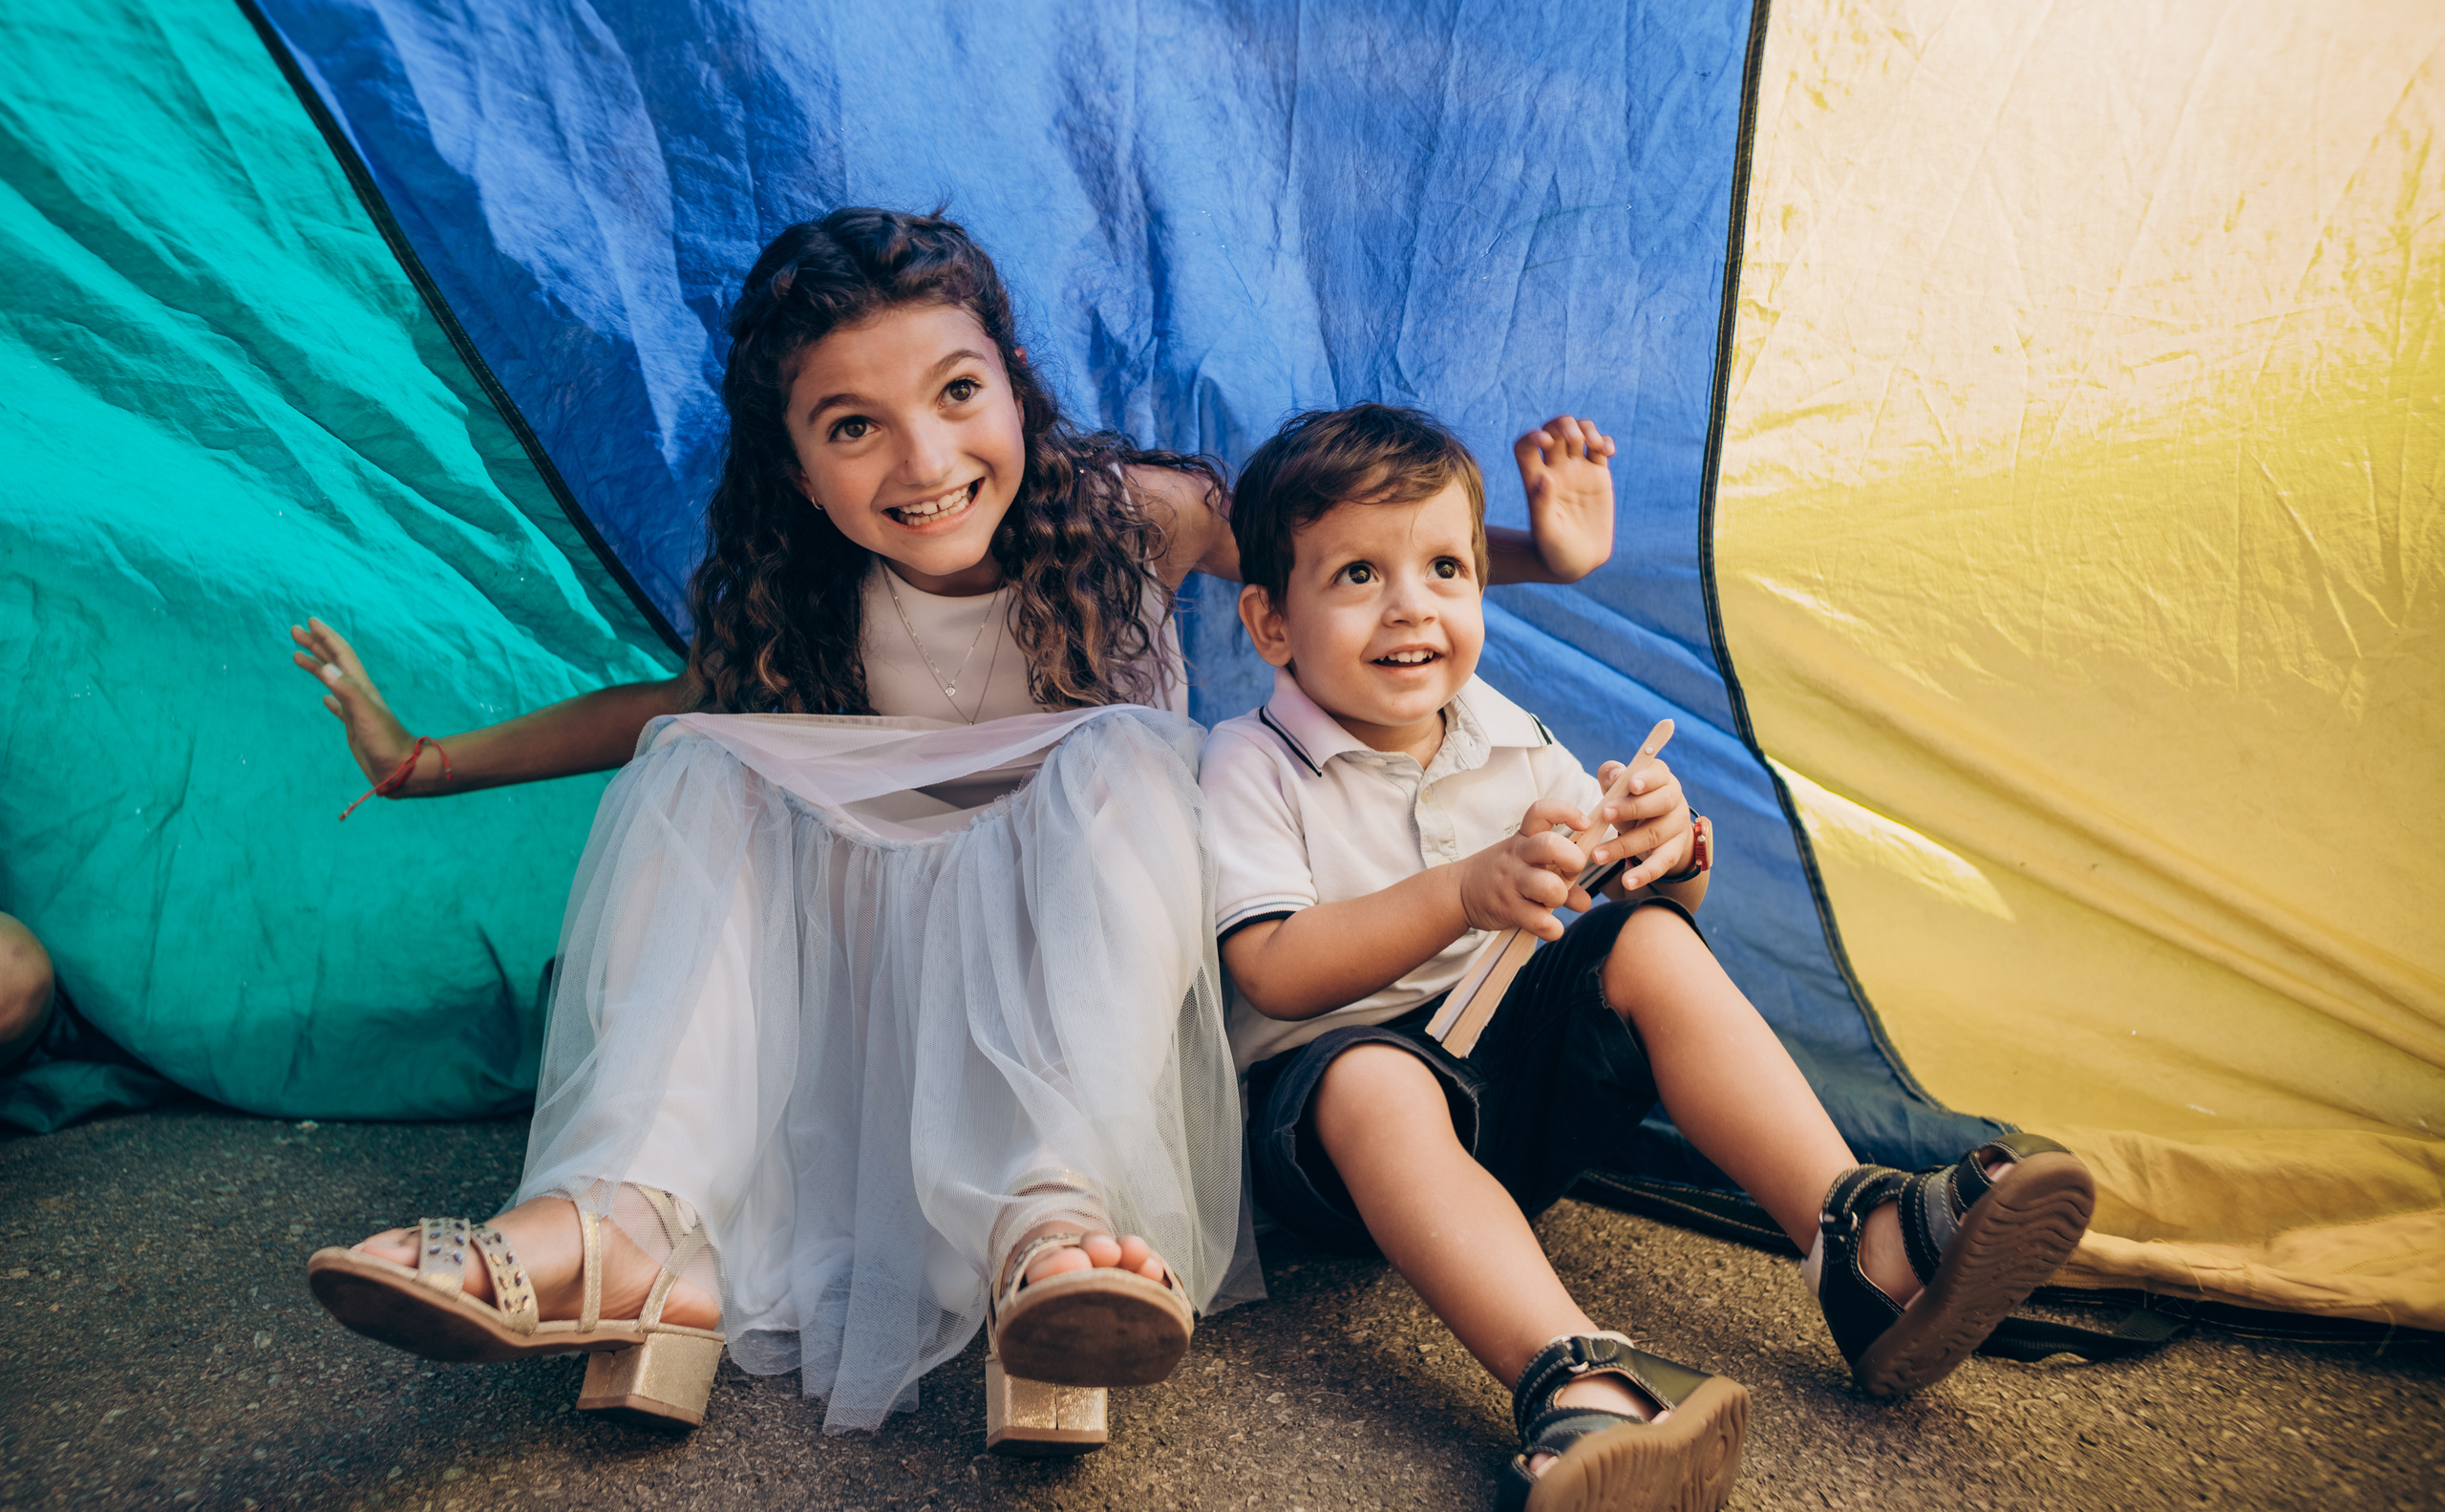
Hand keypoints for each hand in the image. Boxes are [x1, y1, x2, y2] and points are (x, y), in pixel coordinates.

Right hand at [289, 617, 417, 787]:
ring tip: (297, 656)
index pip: (341, 654)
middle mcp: (358, 694)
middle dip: (315, 644)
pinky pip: (339, 707)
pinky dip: (329, 698)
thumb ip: (347, 691)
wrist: (401, 768)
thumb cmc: (385, 742)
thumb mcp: (364, 714)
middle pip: (334, 662)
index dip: (326, 636)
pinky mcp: (355, 726)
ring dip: (317, 666)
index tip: (309, 621)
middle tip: (294, 631)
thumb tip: (326, 668)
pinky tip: (324, 699)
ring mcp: (356, 710)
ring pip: (333, 681)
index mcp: (360, 687)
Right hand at [1457, 799, 1600, 940]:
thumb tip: (1584, 902)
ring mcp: (1512, 883)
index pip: (1541, 812)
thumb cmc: (1501, 875)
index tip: (1583, 824)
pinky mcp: (1509, 910)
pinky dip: (1552, 929)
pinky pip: (1541, 922)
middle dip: (1573, 860)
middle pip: (1551, 845)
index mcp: (1523, 839)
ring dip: (1561, 897)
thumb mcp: (1525, 865)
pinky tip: (1548, 927)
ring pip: (1550, 887)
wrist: (1458, 893)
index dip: (1566, 812)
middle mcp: (1518, 856)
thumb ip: (1560, 878)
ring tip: (1552, 902)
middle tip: (1570, 873)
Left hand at [1513, 415, 1616, 582]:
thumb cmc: (1554, 551)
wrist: (1577, 562)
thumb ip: (1542, 504)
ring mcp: (1577, 471)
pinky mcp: (1598, 475)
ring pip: (1579, 433)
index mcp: (1535, 480)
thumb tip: (1543, 477)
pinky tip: (1608, 452)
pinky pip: (1600, 447)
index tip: (1545, 442)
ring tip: (1596, 446)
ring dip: (1587, 428)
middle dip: (1564, 425)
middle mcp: (1555, 470)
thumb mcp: (1546, 531)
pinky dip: (1605, 441)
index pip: (1526, 446)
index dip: (1532, 435)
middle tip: (1576, 440)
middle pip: (1553, 430)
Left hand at [1588, 758, 1693, 890]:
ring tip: (1597, 855)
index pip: (1659, 773)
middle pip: (1661, 803)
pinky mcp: (1674, 852)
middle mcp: (1674, 800)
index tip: (1631, 784)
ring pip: (1655, 835)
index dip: (1647, 778)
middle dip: (1632, 808)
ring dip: (1624, 845)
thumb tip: (1615, 775)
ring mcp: (1677, 827)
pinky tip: (1628, 881)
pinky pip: (1662, 863)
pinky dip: (1645, 873)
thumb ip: (1613, 776)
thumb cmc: (1632, 802)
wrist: (1656, 831)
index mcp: (1661, 778)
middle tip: (1605, 814)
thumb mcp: (1620, 788)